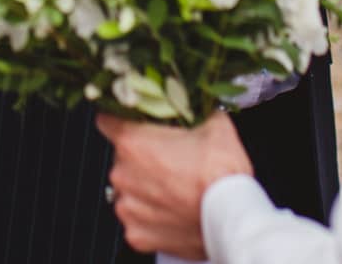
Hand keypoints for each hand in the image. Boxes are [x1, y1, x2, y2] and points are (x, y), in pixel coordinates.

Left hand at [96, 112, 252, 259]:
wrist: (233, 217)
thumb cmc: (221, 174)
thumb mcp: (215, 125)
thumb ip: (197, 112)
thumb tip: (199, 108)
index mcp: (133, 143)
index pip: (108, 121)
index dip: (121, 120)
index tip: (131, 124)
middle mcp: (123, 174)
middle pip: (122, 158)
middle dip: (142, 158)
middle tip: (170, 161)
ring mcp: (128, 206)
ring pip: (129, 189)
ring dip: (145, 188)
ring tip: (174, 190)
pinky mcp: (136, 233)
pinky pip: (137, 219)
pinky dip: (151, 216)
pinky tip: (172, 211)